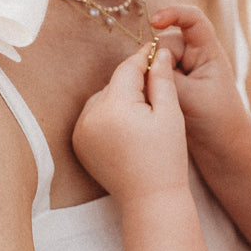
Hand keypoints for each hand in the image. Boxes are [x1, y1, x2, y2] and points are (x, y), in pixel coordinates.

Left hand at [73, 43, 188, 206]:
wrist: (150, 200)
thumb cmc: (166, 159)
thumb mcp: (170, 115)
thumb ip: (162, 79)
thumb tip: (158, 51)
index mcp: (113, 106)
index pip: (127, 69)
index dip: (143, 59)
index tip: (155, 50)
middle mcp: (90, 116)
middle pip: (114, 85)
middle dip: (134, 84)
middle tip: (156, 88)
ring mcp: (81, 131)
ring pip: (103, 100)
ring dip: (120, 100)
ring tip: (143, 113)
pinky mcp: (79, 144)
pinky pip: (94, 118)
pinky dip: (109, 116)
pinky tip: (128, 127)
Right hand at [150, 5, 250, 142]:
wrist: (221, 146)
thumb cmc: (216, 119)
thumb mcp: (191, 97)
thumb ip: (165, 77)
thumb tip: (143, 64)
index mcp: (208, 51)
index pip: (192, 19)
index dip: (173, 13)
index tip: (155, 22)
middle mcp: (193, 56)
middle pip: (164, 44)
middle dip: (157, 62)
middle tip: (163, 89)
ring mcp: (180, 70)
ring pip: (153, 63)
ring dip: (152, 78)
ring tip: (162, 101)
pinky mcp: (170, 84)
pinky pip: (151, 77)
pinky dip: (149, 87)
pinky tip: (153, 103)